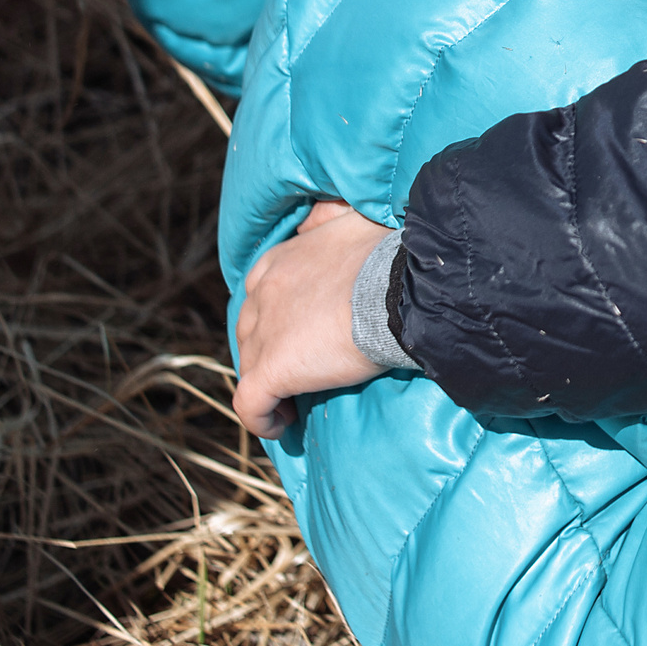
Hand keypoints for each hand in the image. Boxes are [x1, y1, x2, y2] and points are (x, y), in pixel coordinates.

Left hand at [232, 200, 393, 438]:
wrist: (397, 286)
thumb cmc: (387, 254)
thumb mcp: (351, 219)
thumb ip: (326, 219)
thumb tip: (318, 220)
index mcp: (277, 261)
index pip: (259, 296)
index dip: (275, 321)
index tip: (299, 337)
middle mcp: (261, 294)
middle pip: (250, 333)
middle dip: (269, 353)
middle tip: (301, 371)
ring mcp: (263, 333)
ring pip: (249, 367)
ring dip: (268, 387)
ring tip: (294, 402)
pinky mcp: (271, 370)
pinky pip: (250, 404)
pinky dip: (261, 419)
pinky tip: (283, 426)